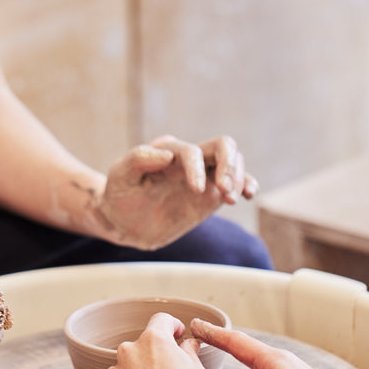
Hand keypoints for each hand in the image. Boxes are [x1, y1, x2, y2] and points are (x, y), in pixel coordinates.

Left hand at [95, 135, 257, 249]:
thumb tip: (166, 154)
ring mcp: (204, 176)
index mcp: (169, 151)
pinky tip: (248, 194)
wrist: (125, 222)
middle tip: (226, 190)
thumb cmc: (120, 195)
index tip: (195, 191)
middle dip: (229, 165)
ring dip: (239, 178)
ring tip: (232, 199)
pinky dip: (247, 185)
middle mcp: (190, 159)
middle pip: (224, 147)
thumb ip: (138, 159)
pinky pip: (235, 184)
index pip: (193, 152)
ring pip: (234, 164)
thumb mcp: (120, 176)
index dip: (197, 168)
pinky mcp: (211, 195)